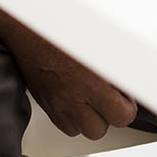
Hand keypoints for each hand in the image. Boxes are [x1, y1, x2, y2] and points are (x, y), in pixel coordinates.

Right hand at [8, 32, 136, 139]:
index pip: (121, 116)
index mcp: (92, 84)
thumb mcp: (101, 43)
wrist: (29, 26)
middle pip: (99, 130)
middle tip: (110, 99)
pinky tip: (74, 100)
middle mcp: (73, 98)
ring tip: (92, 100)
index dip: (127, 108)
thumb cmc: (62, 30)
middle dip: (108, 117)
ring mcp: (56, 103)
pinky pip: (60, 123)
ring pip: (78, 130)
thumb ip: (116, 65)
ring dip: (88, 119)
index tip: (126, 97)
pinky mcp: (43, 102)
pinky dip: (70, 117)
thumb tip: (128, 76)